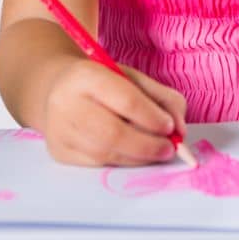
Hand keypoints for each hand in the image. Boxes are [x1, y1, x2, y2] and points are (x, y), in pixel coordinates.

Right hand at [38, 59, 188, 166]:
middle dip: (148, 145)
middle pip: (113, 133)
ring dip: (138, 157)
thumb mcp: (133, 78)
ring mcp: (59, 129)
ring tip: (154, 152)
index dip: (152, 117)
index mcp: (86, 75)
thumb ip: (163, 99)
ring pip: (106, 153)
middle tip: (168, 149)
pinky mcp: (59, 151)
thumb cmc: (102, 84)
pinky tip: (132, 155)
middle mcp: (66, 102)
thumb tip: (180, 130)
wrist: (58, 90)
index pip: (126, 100)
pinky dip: (122, 162)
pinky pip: (97, 164)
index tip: (170, 127)